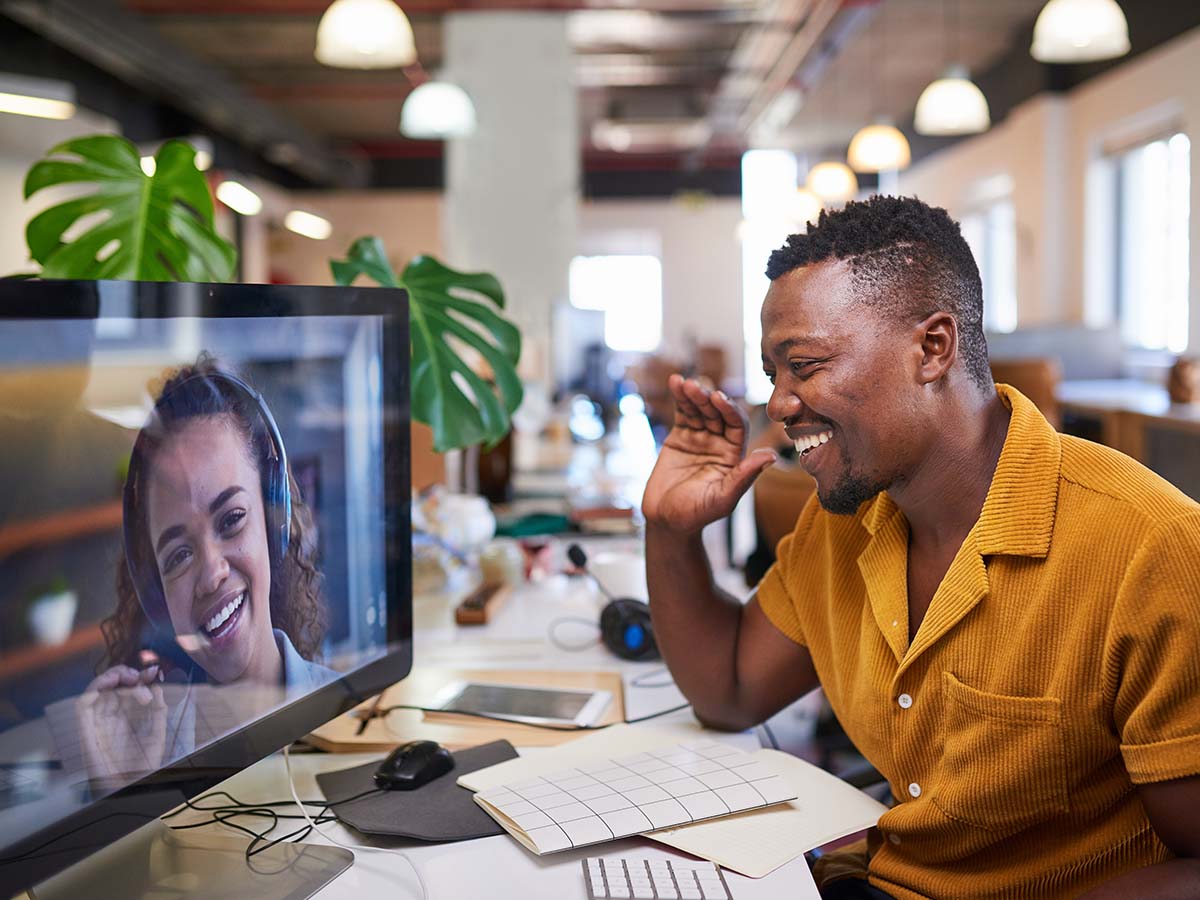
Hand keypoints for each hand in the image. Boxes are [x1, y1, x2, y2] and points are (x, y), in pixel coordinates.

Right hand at [76, 664, 167, 781]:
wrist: (129, 788)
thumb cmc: (141, 766)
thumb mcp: (157, 735)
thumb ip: (158, 712)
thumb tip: (158, 687)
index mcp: (126, 715)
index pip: (128, 687)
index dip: (139, 676)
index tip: (153, 672)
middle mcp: (110, 716)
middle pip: (111, 684)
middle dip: (125, 674)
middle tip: (140, 678)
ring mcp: (97, 721)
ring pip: (96, 689)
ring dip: (110, 677)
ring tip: (129, 680)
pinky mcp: (86, 730)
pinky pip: (82, 706)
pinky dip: (92, 691)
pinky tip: (108, 687)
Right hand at [641, 375, 776, 533]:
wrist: (666, 521)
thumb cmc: (696, 515)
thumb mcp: (723, 498)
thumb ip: (744, 477)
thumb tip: (771, 455)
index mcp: (734, 456)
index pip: (736, 425)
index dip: (729, 410)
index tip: (718, 398)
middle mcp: (720, 443)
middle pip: (717, 413)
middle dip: (707, 399)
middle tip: (697, 387)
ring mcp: (700, 438)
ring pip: (700, 410)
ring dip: (693, 395)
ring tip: (683, 383)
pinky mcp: (680, 437)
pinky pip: (683, 413)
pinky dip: (680, 398)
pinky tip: (675, 382)